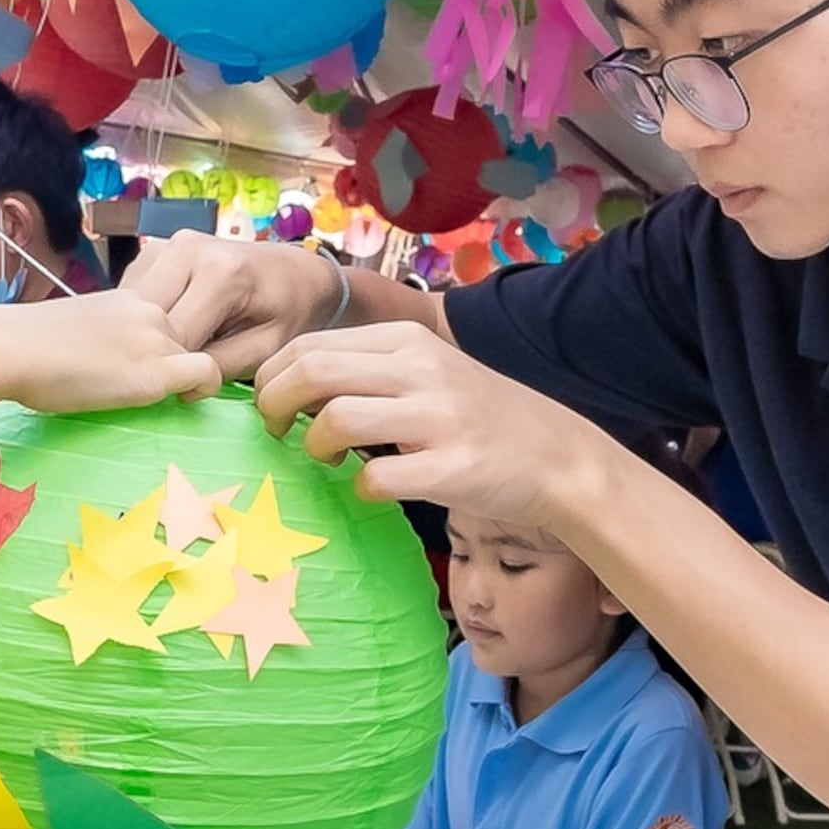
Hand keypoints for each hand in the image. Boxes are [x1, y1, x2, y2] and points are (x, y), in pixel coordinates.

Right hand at [0, 290, 220, 415]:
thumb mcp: (79, 324)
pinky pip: (207, 373)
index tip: (164, 362)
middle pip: (194, 331)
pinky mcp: (153, 372)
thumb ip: (107, 331)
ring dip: (192, 373)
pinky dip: (206, 387)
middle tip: (174, 384)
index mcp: (131, 295)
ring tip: (175, 395)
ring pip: (202, 350)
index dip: (177, 339)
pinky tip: (186, 400)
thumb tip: (107, 352)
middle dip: (188, 355)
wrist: (10, 347)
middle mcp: (150, 309)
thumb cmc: (27, 343)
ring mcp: (154, 338)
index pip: (177, 311)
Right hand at [120, 232, 340, 380]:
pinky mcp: (154, 249)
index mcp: (218, 273)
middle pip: (143, 317)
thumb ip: (223, 367)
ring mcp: (166, 244)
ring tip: (180, 342)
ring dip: (146, 330)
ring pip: (132, 305)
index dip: (177, 368)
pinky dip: (144, 315)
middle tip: (180, 365)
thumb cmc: (288, 311)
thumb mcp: (268, 348)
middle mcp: (186, 248)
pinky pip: (133, 294)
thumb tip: (180, 385)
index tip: (190, 381)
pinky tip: (171, 323)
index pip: (173, 337)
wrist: (295, 271)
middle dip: (157, 347)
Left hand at [257, 322, 601, 532]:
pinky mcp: (451, 468)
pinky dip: (359, 487)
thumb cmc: (480, 417)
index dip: (271, 377)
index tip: (270, 406)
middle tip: (276, 431)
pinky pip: (376, 478)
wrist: (557, 457)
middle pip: (312, 372)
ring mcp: (438, 418)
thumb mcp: (427, 372)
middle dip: (274, 405)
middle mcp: (420, 370)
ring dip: (314, 446)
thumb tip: (292, 388)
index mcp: (406, 341)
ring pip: (337, 420)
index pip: (310, 345)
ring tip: (324, 458)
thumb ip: (369, 371)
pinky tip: (370, 488)